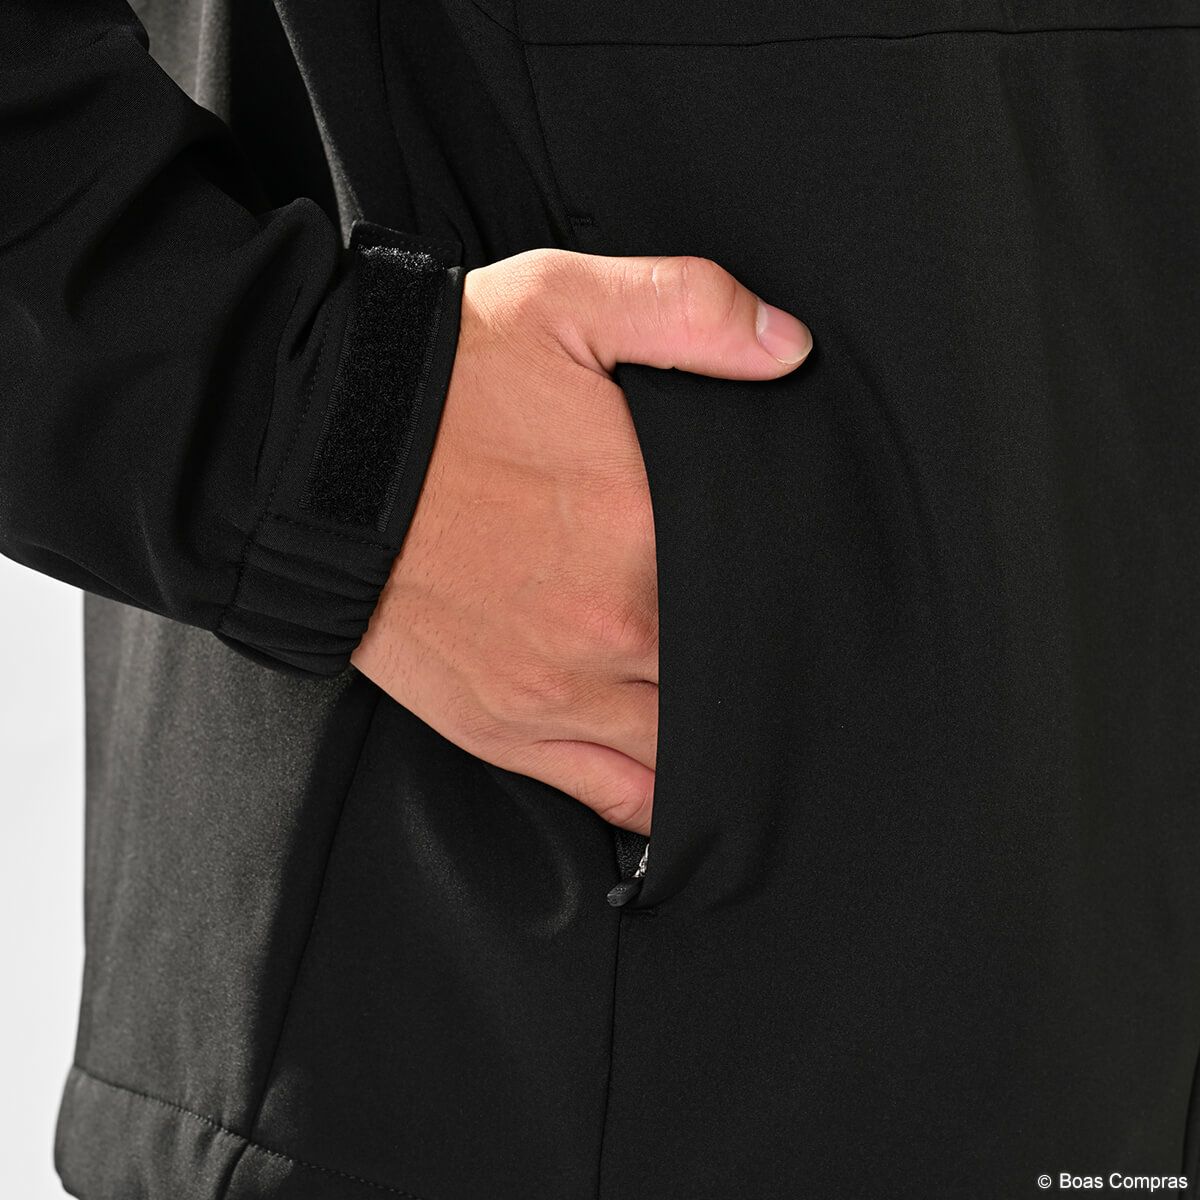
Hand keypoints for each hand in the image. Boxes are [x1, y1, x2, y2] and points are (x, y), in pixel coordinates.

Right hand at [350, 250, 810, 832]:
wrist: (310, 459)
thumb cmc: (438, 386)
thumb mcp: (564, 302)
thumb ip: (689, 310)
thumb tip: (790, 349)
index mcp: (646, 529)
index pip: (770, 588)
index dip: (806, 596)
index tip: (823, 595)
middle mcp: (614, 628)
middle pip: (737, 675)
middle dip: (770, 668)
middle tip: (794, 661)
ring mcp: (560, 691)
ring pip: (687, 750)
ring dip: (725, 740)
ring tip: (752, 725)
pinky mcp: (506, 729)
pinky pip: (615, 795)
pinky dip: (660, 801)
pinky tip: (687, 785)